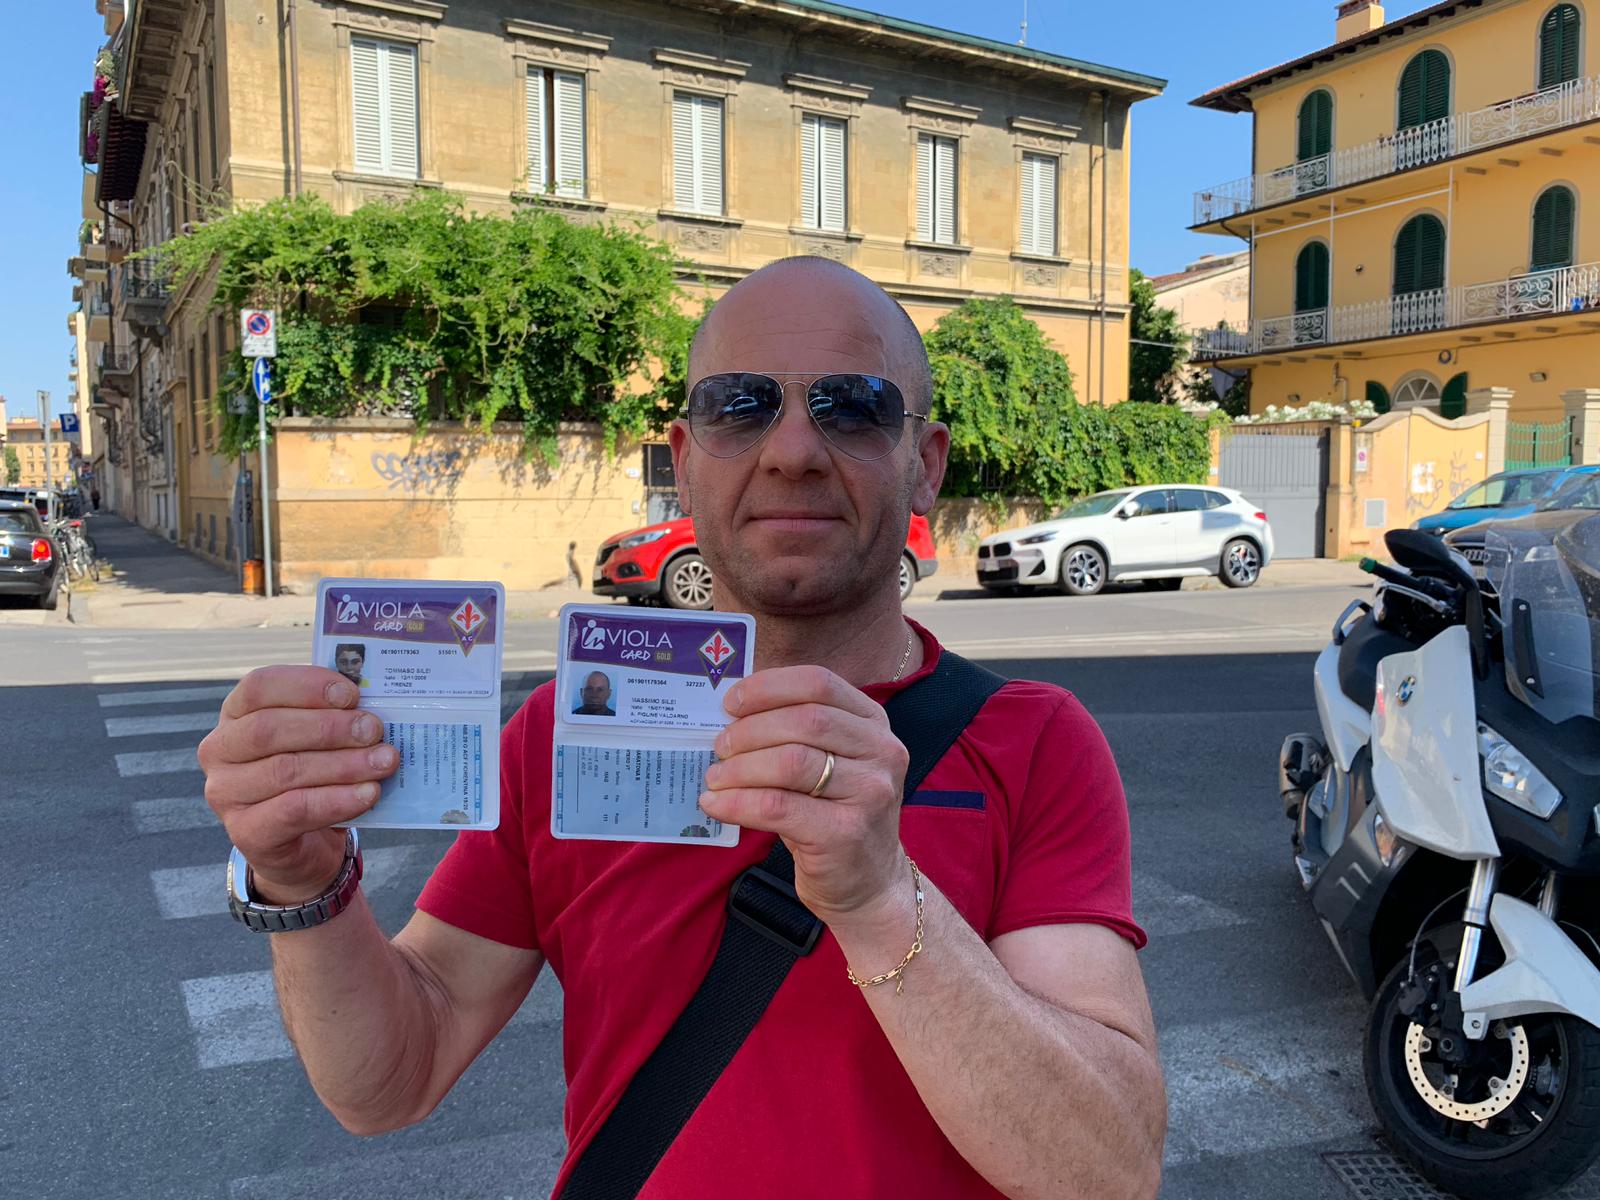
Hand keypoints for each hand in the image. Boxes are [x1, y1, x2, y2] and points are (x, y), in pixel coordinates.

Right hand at [198, 666, 399, 902]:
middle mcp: (220, 751)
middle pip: (270, 729)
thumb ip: (334, 717)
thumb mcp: (317, 740)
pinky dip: (338, 799)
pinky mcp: (245, 832)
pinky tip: (369, 793)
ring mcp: (226, 794)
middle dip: (330, 727)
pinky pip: (295, 810)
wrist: (303, 844)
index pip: (259, 687)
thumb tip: (370, 706)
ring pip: (286, 770)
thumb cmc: (312, 776)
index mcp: (235, 714)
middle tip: (374, 729)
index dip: (306, 686)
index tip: (351, 694)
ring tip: (384, 761)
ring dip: (344, 764)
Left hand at [699, 666, 907, 924]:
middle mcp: (882, 752)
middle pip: (803, 720)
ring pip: (790, 762)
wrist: (870, 884)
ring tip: (714, 778)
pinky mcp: (846, 833)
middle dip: (749, 730)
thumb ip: (794, 734)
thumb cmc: (834, 816)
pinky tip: (715, 805)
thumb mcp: (828, 765)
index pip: (818, 683)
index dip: (768, 687)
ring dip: (740, 768)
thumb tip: (729, 715)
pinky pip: (778, 807)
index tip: (731, 702)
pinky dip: (738, 803)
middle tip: (718, 747)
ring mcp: (870, 793)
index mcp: (874, 723)